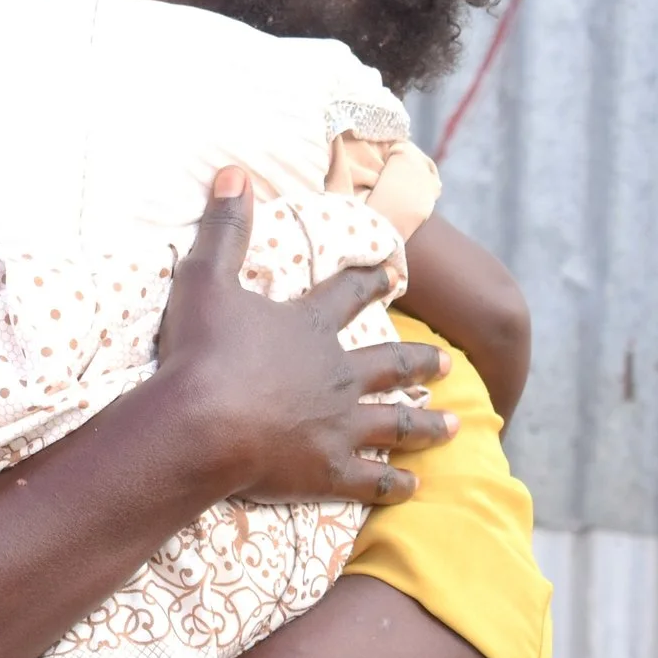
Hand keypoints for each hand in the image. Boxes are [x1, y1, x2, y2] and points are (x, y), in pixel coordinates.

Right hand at [153, 169, 456, 506]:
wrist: (202, 423)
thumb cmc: (201, 351)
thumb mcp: (206, 278)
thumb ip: (224, 228)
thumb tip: (233, 171)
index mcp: (310, 327)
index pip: (347, 294)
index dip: (371, 280)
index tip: (394, 271)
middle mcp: (337, 374)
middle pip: (390, 363)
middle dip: (420, 360)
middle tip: (447, 362)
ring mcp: (339, 424)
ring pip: (396, 422)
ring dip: (426, 424)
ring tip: (456, 426)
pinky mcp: (329, 470)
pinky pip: (373, 479)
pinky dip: (396, 483)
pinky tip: (415, 486)